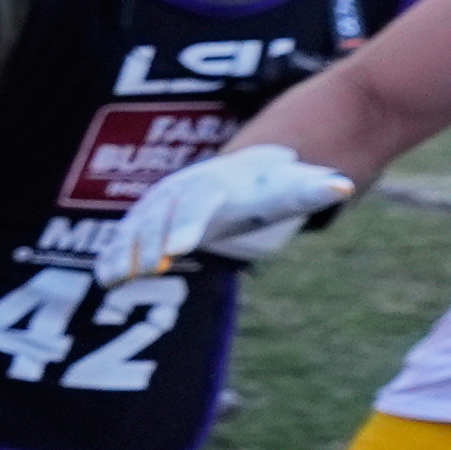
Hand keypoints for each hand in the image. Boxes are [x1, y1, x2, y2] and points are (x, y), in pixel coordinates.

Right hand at [99, 144, 352, 281]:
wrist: (246, 169)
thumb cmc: (272, 186)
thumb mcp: (295, 187)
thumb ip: (316, 189)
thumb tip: (343, 186)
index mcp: (214, 185)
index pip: (198, 206)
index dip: (185, 227)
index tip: (177, 250)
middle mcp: (180, 191)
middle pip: (160, 218)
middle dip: (149, 244)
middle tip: (146, 270)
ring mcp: (159, 203)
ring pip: (137, 226)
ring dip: (124, 252)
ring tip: (115, 279)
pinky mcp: (146, 218)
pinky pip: (125, 236)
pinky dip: (114, 255)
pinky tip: (106, 280)